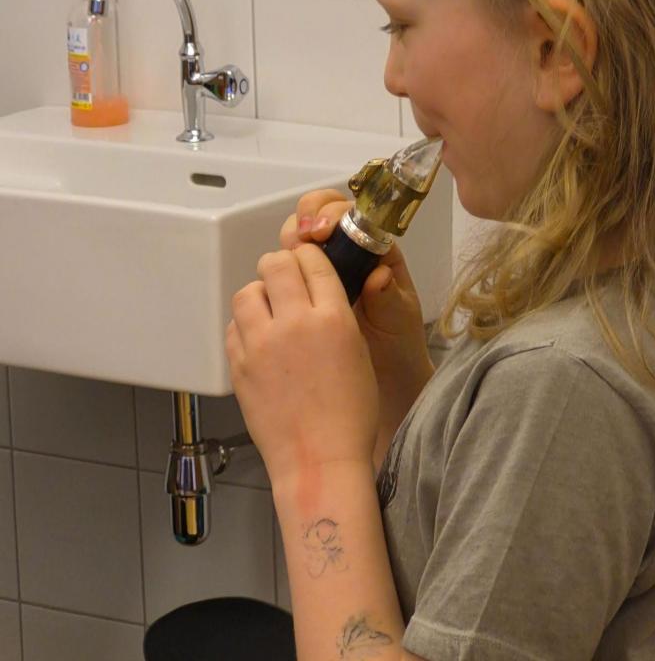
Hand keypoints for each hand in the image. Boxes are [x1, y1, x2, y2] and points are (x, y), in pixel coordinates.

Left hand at [225, 243, 379, 488]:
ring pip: (247, 292)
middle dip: (280, 266)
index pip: (312, 261)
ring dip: (259, 295)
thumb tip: (313, 290)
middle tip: (285, 280)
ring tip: (270, 312)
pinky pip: (234, 327)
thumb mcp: (357, 351)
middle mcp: (294, 324)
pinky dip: (246, 326)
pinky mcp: (238, 366)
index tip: (308, 262)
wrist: (319, 461)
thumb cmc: (349, 413)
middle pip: (275, 264)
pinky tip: (260, 341)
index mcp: (333, 318)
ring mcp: (261, 345)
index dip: (309, 257)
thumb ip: (335, 314)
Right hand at [281, 190, 433, 396]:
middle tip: (302, 237)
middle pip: (322, 212)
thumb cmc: (398, 342)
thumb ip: (389, 298)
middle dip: (308, 215)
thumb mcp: (399, 319)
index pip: (354, 214)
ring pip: (301, 233)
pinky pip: (289, 265)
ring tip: (289, 254)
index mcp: (376, 250)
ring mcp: (324, 267)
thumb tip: (379, 276)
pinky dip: (280, 264)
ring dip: (291, 235)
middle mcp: (349, 251)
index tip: (322, 230)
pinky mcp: (305, 287)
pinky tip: (277, 277)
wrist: (386, 376)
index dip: (334, 213)